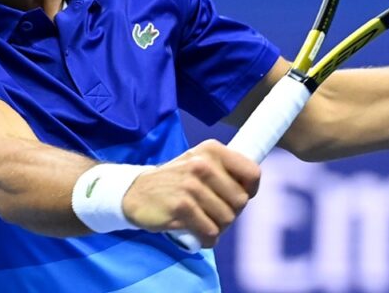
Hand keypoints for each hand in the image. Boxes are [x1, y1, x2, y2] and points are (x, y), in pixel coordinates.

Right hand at [122, 139, 259, 246]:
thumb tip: (251, 188)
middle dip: (231, 213)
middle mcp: (202, 164)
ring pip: (227, 219)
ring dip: (218, 227)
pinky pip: (210, 231)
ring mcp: (191, 186)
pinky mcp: (181, 207)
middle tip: (215, 213)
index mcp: (212, 150)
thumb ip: (225, 171)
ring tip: (204, 222)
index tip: (238, 195)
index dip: (250, 190)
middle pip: (241, 201)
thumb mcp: (200, 163)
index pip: (252, 172)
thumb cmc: (176, 181)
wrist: (136, 192)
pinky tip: (198, 234)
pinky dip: (207, 238)